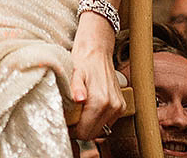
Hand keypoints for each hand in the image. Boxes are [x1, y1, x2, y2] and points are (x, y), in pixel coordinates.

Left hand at [69, 13, 126, 140]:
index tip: (65, 123)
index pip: (85, 132)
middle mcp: (112, 107)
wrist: (97, 51)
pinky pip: (107, 123)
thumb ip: (75, 87)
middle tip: (70, 119)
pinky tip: (89, 110)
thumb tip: (78, 99)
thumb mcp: (74, 74)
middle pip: (93, 134)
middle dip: (79, 130)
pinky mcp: (121, 106)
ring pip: (101, 130)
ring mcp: (118, 107)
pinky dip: (97, 121)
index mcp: (100, 101)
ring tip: (79, 113)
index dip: (72, 132)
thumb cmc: (83, 62)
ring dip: (89, 126)